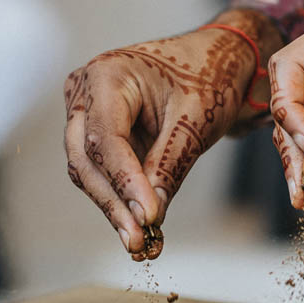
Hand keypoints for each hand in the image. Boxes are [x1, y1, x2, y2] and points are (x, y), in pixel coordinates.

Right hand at [64, 10, 279, 258]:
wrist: (217, 60)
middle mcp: (86, 91)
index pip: (106, 138)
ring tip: (141, 242)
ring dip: (115, 207)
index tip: (147, 217)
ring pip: (90, 170)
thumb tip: (151, 215)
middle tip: (138, 240)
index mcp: (107, 74)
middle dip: (114, 203)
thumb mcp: (195, 121)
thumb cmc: (209, 75)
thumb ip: (170, 165)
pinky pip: (104, 171)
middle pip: (87, 158)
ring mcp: (88, 112)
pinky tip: (140, 227)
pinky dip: (122, 198)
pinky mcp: (99, 132)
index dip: (125, 182)